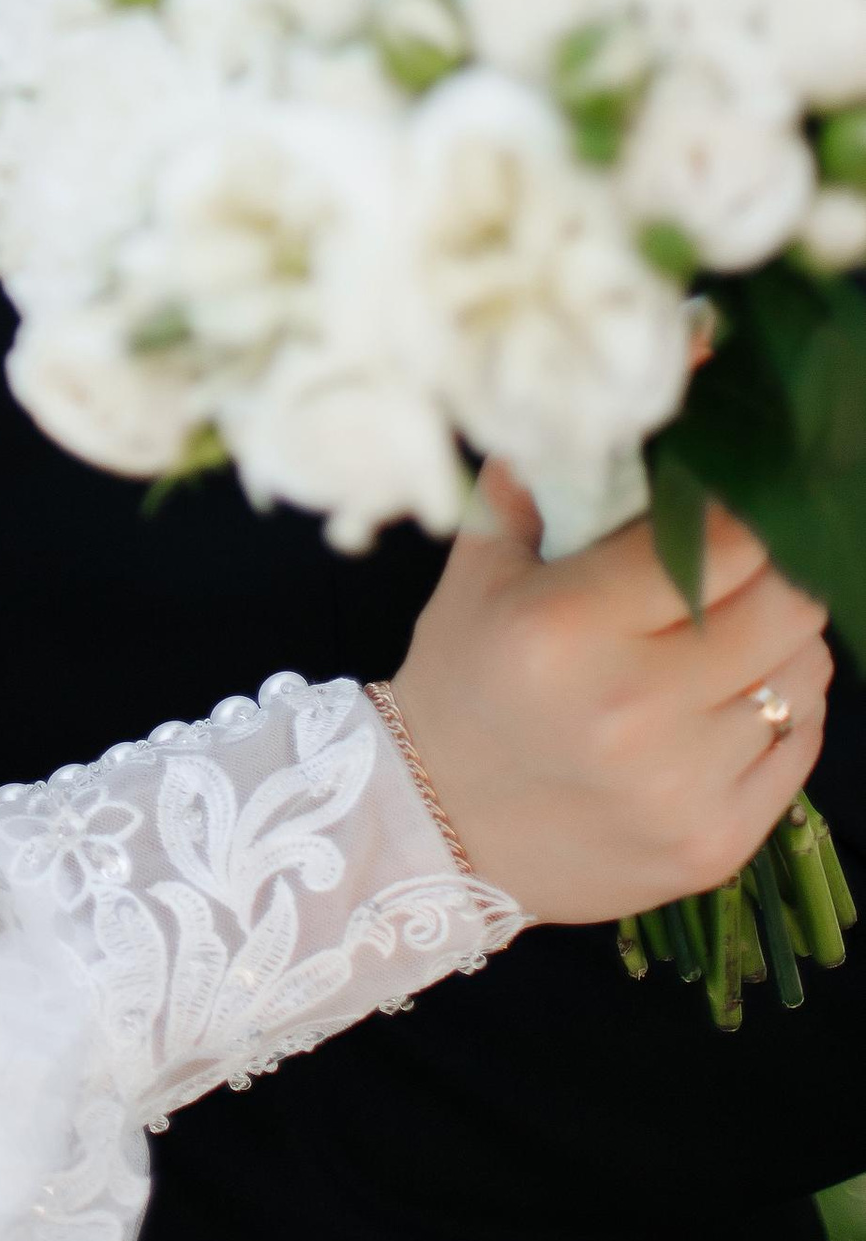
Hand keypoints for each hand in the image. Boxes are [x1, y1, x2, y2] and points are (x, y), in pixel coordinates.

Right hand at [388, 463, 831, 922]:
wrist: (435, 825)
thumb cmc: (462, 679)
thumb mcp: (480, 564)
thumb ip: (547, 475)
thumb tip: (626, 398)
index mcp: (566, 624)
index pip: (719, 542)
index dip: (740, 512)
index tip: (730, 502)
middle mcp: (631, 708)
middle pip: (786, 605)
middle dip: (775, 571)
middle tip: (744, 565)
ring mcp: (681, 785)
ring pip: (805, 674)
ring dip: (782, 643)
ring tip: (732, 636)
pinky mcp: (717, 843)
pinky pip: (803, 745)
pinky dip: (784, 711)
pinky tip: (732, 701)